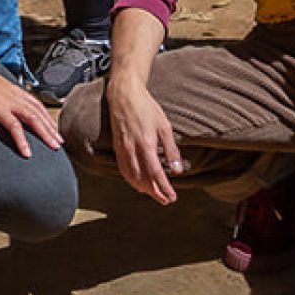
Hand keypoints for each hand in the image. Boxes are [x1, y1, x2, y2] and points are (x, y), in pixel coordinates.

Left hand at [0, 57, 62, 156]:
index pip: (14, 125)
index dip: (22, 140)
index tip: (28, 154)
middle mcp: (11, 99)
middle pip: (33, 117)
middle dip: (46, 133)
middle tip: (55, 146)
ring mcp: (17, 94)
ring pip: (38, 109)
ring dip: (49, 124)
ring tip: (58, 138)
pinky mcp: (18, 90)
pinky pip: (36, 102)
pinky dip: (46, 112)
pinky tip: (50, 121)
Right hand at [107, 75, 183, 204]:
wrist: (124, 94)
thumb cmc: (146, 107)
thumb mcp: (164, 126)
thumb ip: (171, 149)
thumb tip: (178, 171)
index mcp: (146, 143)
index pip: (156, 174)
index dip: (164, 188)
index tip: (172, 197)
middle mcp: (132, 148)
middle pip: (142, 179)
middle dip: (154, 193)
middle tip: (165, 200)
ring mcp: (122, 148)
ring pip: (130, 176)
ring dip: (142, 188)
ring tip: (153, 194)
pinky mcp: (116, 146)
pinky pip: (122, 168)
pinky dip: (130, 179)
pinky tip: (137, 183)